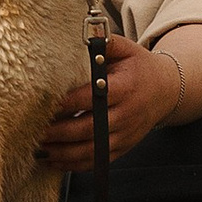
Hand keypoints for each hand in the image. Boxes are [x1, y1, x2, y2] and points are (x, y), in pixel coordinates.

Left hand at [37, 35, 181, 171]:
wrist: (166, 91)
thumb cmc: (139, 68)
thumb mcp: (126, 49)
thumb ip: (104, 43)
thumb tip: (81, 36)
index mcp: (125, 88)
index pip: (93, 98)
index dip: (68, 103)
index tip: (46, 104)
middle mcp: (126, 115)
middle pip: (89, 129)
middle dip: (60, 132)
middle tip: (35, 130)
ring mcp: (124, 136)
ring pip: (91, 150)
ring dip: (63, 153)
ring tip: (39, 149)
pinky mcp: (122, 149)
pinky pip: (97, 161)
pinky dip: (74, 165)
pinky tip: (55, 161)